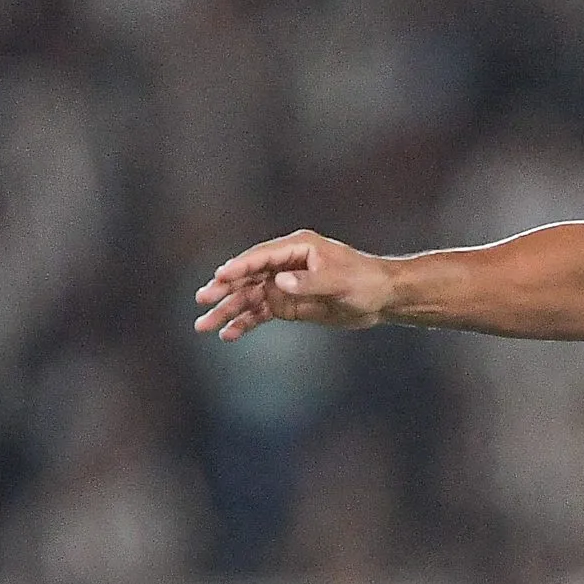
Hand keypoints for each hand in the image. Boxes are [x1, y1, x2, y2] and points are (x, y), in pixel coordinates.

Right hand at [191, 230, 391, 339]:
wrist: (382, 298)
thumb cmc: (365, 281)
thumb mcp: (340, 281)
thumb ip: (309, 282)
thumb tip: (279, 282)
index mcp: (297, 248)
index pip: (261, 257)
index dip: (239, 267)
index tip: (219, 276)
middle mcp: (284, 264)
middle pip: (247, 277)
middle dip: (224, 289)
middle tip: (201, 299)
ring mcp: (284, 285)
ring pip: (248, 298)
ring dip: (227, 310)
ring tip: (204, 325)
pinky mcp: (287, 304)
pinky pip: (260, 314)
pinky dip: (245, 323)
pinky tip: (228, 335)